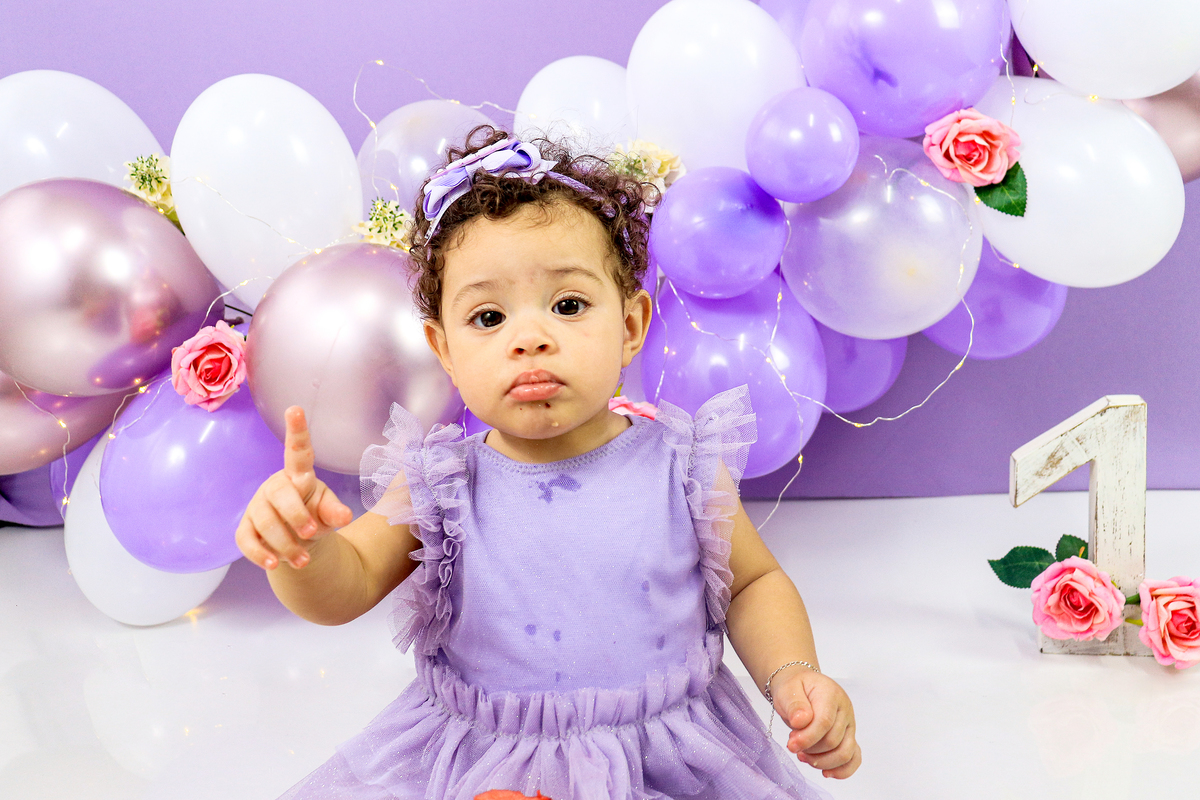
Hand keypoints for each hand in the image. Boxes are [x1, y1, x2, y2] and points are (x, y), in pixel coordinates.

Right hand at [235, 406, 352, 570]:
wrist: (299, 541)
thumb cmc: (316, 516)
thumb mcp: (329, 513)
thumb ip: (335, 512)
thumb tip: (343, 516)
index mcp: (299, 475)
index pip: (298, 451)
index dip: (297, 431)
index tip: (295, 408)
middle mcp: (275, 487)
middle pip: (280, 496)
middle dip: (295, 515)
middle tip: (311, 533)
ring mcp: (257, 507)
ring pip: (266, 524)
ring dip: (286, 545)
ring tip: (304, 560)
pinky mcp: (245, 528)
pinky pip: (247, 541)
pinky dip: (261, 555)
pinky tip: (275, 564)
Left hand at [772, 666, 860, 778]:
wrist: (799, 687)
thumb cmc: (794, 688)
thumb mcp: (787, 690)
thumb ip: (794, 705)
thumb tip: (801, 721)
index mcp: (831, 694)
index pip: (824, 722)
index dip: (807, 738)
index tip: (791, 744)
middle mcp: (845, 710)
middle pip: (833, 741)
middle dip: (810, 749)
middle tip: (792, 745)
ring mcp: (849, 724)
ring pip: (845, 753)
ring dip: (822, 762)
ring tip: (802, 756)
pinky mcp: (849, 737)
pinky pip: (854, 758)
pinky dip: (842, 770)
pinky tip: (825, 772)